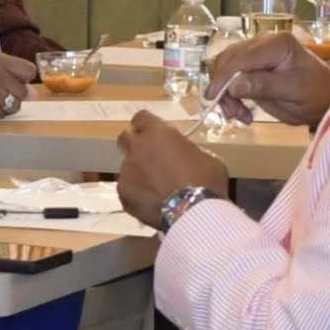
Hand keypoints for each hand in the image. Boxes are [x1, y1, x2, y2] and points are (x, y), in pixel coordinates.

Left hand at [117, 113, 231, 228]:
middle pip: (125, 138)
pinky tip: (152, 203)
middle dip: (135, 145)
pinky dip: (137, 193)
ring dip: (139, 173)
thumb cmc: (206, 180)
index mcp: (157, 133)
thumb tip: (184, 156)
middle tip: (150, 158)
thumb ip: (187, 151)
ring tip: (156, 189)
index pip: (141, 118)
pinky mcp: (123, 192)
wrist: (192, 211)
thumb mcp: (206, 158)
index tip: (154, 134)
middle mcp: (137, 148)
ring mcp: (127, 171)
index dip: (146, 126)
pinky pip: (127, 188)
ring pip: (127, 167)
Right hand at [206, 29, 329, 128]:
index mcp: (277, 43)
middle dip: (224, 87)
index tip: (214, 98)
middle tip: (232, 114)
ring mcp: (258, 53)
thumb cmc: (315, 95)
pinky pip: (232, 76)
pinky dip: (231, 94)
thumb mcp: (292, 92)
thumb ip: (263, 86)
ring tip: (238, 115)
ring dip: (226, 93)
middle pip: (229, 60)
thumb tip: (233, 85)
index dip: (224, 77)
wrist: (324, 103)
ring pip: (226, 68)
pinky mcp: (253, 66)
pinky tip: (241, 111)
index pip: (242, 57)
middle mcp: (264, 42)